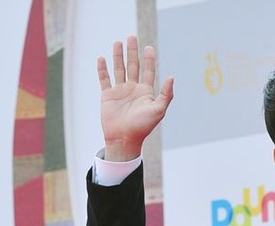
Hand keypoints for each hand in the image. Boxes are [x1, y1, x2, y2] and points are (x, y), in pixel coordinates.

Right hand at [97, 35, 173, 160]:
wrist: (124, 139)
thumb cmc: (143, 126)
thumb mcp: (158, 110)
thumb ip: (166, 94)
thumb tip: (172, 77)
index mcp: (146, 92)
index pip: (148, 71)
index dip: (149, 59)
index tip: (149, 47)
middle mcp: (133, 89)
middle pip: (133, 66)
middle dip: (132, 52)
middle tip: (131, 37)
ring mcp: (120, 92)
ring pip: (119, 69)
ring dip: (118, 56)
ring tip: (118, 43)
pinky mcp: (107, 96)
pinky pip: (104, 80)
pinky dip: (102, 69)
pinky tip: (102, 58)